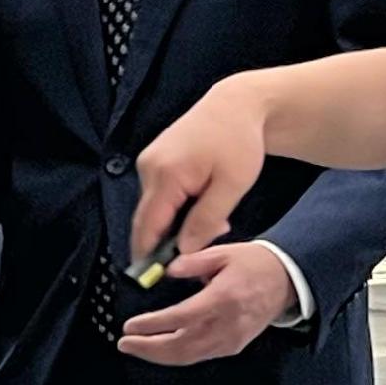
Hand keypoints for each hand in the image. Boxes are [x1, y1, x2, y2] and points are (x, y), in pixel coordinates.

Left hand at [117, 242, 295, 367]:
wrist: (287, 281)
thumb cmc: (255, 265)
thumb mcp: (224, 253)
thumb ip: (194, 262)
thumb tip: (169, 271)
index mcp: (223, 299)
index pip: (181, 318)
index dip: (153, 325)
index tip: (131, 326)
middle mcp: (226, 324)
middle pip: (181, 346)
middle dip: (149, 348)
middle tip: (125, 343)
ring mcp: (231, 339)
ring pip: (189, 356)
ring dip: (159, 355)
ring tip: (136, 348)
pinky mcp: (233, 346)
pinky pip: (200, 356)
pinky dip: (177, 355)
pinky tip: (161, 349)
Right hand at [129, 85, 274, 266]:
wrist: (235, 105)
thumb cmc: (239, 142)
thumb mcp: (231, 186)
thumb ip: (205, 221)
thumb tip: (184, 252)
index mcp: (167, 174)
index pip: (147, 227)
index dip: (148, 256)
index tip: (153, 279)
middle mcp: (148, 168)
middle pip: (146, 221)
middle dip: (166, 242)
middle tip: (199, 250)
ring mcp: (148, 163)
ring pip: (152, 210)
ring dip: (174, 225)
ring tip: (212, 221)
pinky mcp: (152, 161)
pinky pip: (157, 196)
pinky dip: (174, 209)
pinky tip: (200, 205)